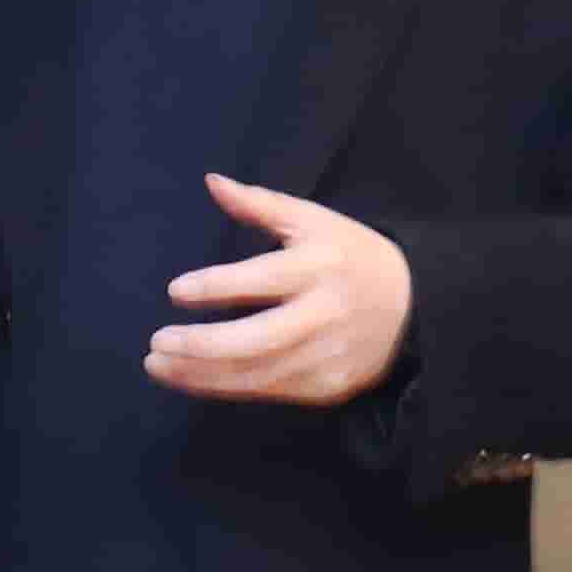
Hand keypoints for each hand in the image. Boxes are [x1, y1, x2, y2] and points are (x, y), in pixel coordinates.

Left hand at [148, 174, 413, 408]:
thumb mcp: (314, 221)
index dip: (216, 286)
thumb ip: (260, 204)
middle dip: (202, 346)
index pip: (262, 279)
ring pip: (257, 374)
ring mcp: (328, 357)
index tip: (175, 291)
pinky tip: (192, 377)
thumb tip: (212, 181)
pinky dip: (225, 387)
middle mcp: (325, 315)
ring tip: (158, 364)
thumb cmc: (351, 256)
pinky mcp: (328, 388)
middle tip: (157, 342)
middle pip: (258, 340)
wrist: (414, 308)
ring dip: (201, 374)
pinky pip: (268, 390)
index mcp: (321, 265)